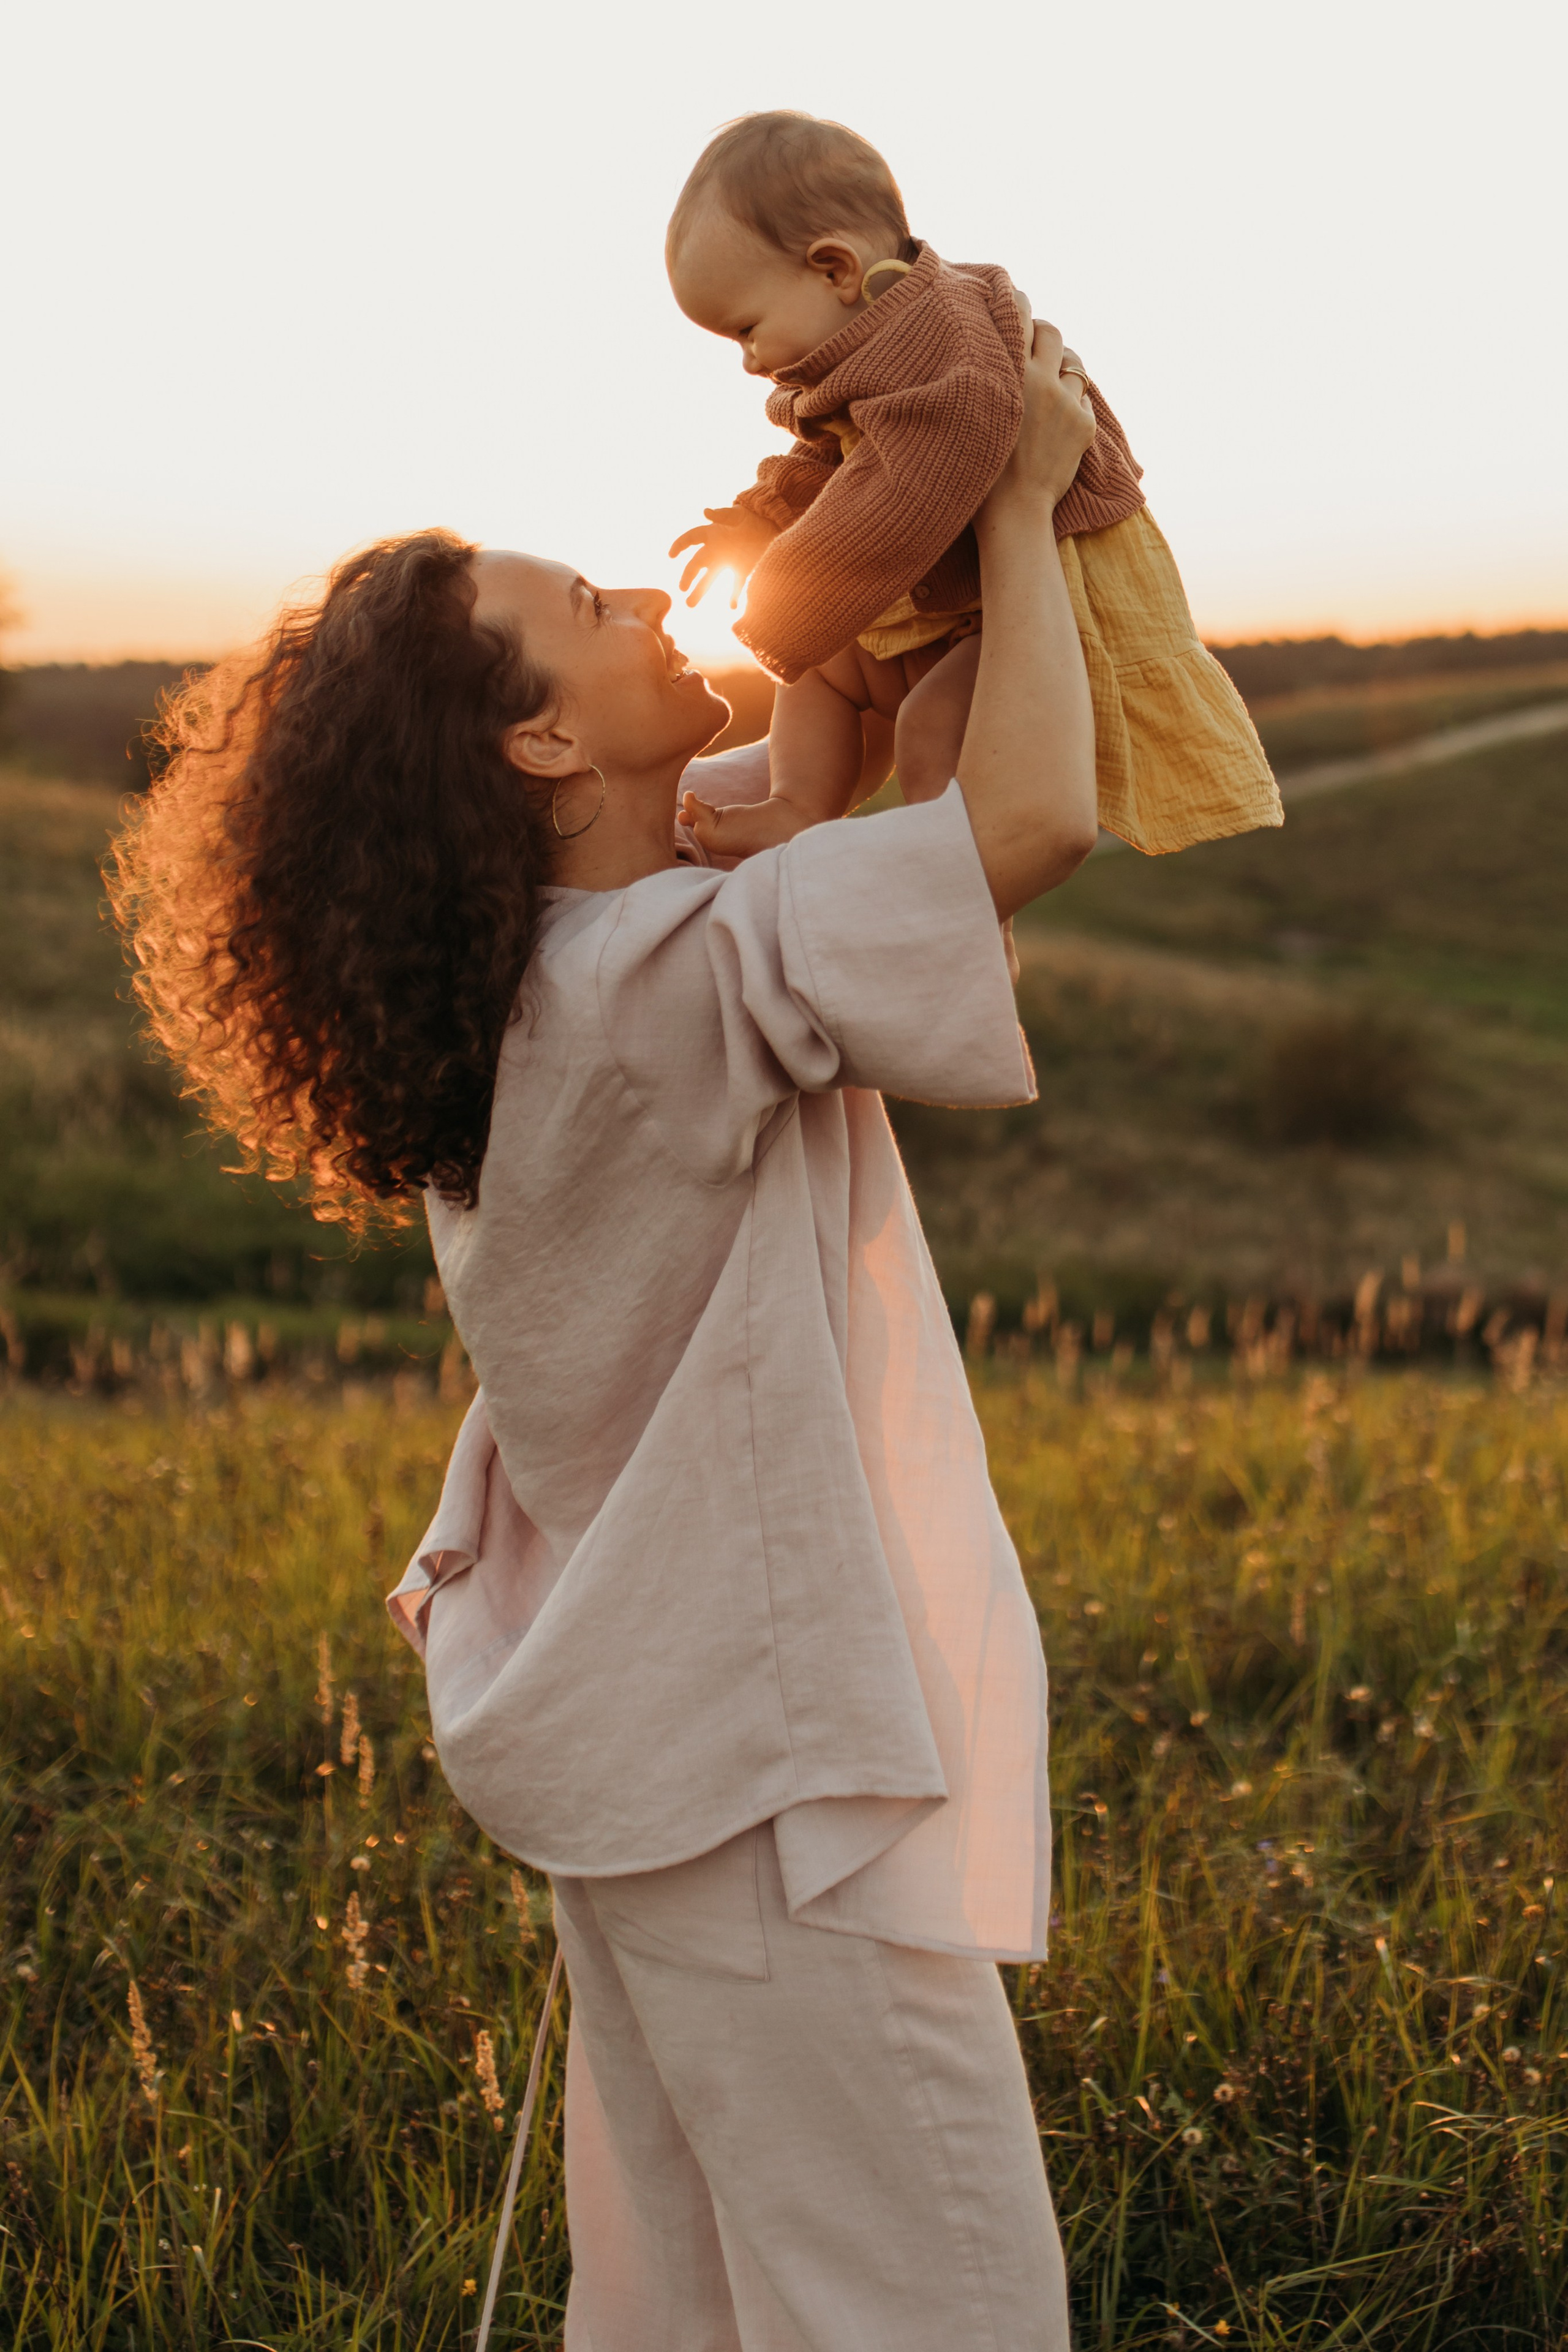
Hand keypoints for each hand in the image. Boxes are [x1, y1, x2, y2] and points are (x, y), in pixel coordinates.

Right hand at [668, 508, 777, 607]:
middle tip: (682, 588)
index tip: (671, 555)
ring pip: (710, 579)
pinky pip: (736, 586)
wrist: (775, 527)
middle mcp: (717, 550)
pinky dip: (734, 597)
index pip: (692, 538)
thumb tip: (705, 512)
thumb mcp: (740, 514)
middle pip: (697, 563)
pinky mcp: (743, 571)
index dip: (680, 545)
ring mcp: (729, 562)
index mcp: (713, 533)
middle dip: (688, 576)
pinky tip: (732, 607)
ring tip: (689, 605)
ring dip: (700, 591)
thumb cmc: (755, 517)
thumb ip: (723, 514)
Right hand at [978, 320, 1095, 526]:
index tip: (1017, 297)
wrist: (1014, 511)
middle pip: (1054, 332)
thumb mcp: (977, 413)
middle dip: (1046, 335)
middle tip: (1037, 346)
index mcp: (1010, 373)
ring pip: (1074, 365)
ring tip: (1052, 384)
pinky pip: (1083, 400)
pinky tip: (1058, 423)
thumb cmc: (982, 468)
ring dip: (1064, 368)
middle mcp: (1041, 380)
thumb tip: (993, 352)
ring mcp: (1067, 402)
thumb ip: (989, 379)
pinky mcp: (1085, 424)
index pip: (1020, 317)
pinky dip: (1073, 406)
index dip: (1020, 302)